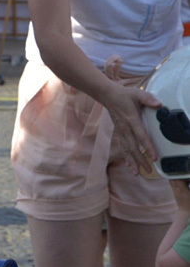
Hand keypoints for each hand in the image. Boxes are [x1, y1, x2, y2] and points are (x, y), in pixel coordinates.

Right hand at [99, 58, 159, 174]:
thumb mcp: (138, 94)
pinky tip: (129, 165)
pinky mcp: (119, 132)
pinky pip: (123, 147)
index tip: (154, 157)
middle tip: (148, 170)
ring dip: (132, 161)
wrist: (107, 95)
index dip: (148, 147)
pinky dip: (126, 157)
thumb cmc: (124, 95)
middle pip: (133, 147)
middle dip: (140, 159)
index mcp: (131, 120)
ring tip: (137, 172)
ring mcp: (121, 131)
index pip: (141, 136)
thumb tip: (159, 105)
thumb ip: (148, 99)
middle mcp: (125, 128)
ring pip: (127, 149)